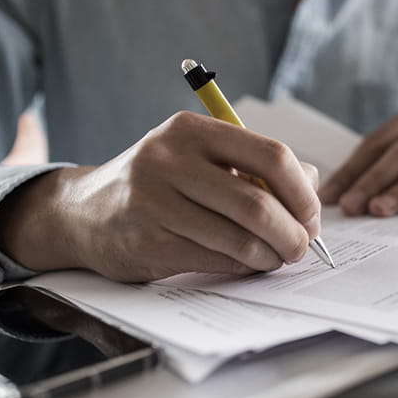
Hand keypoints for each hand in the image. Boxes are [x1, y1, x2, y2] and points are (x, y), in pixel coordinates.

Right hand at [0, 111, 320, 281]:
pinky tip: (248, 265)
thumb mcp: (201, 158)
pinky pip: (215, 260)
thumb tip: (312, 185)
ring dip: (270, 256)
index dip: (302, 191)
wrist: (84, 213)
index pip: (271, 156)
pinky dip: (243, 267)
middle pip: (257, 203)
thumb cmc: (160, 184)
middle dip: (292, 233)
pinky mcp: (147, 241)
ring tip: (277, 258)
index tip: (312, 214)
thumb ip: (256, 165)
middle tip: (302, 246)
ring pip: (239, 238)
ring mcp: (154, 202)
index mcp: (192, 130)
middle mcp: (169, 159)